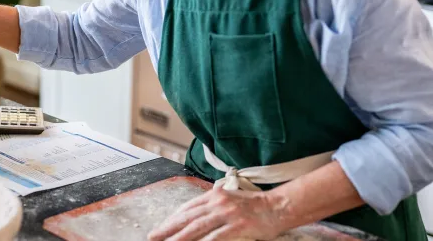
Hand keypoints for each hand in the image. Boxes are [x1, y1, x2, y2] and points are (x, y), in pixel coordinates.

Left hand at [148, 186, 288, 240]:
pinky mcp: (237, 226)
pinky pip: (216, 237)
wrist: (279, 205)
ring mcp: (227, 214)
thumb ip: (213, 206)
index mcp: (214, 195)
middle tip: (153, 237)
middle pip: (187, 217)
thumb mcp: (230, 200)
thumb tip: (194, 216)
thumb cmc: (255, 205)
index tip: (160, 228)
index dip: (171, 219)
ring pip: (197, 228)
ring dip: (179, 238)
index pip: (187, 208)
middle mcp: (217, 202)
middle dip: (168, 229)